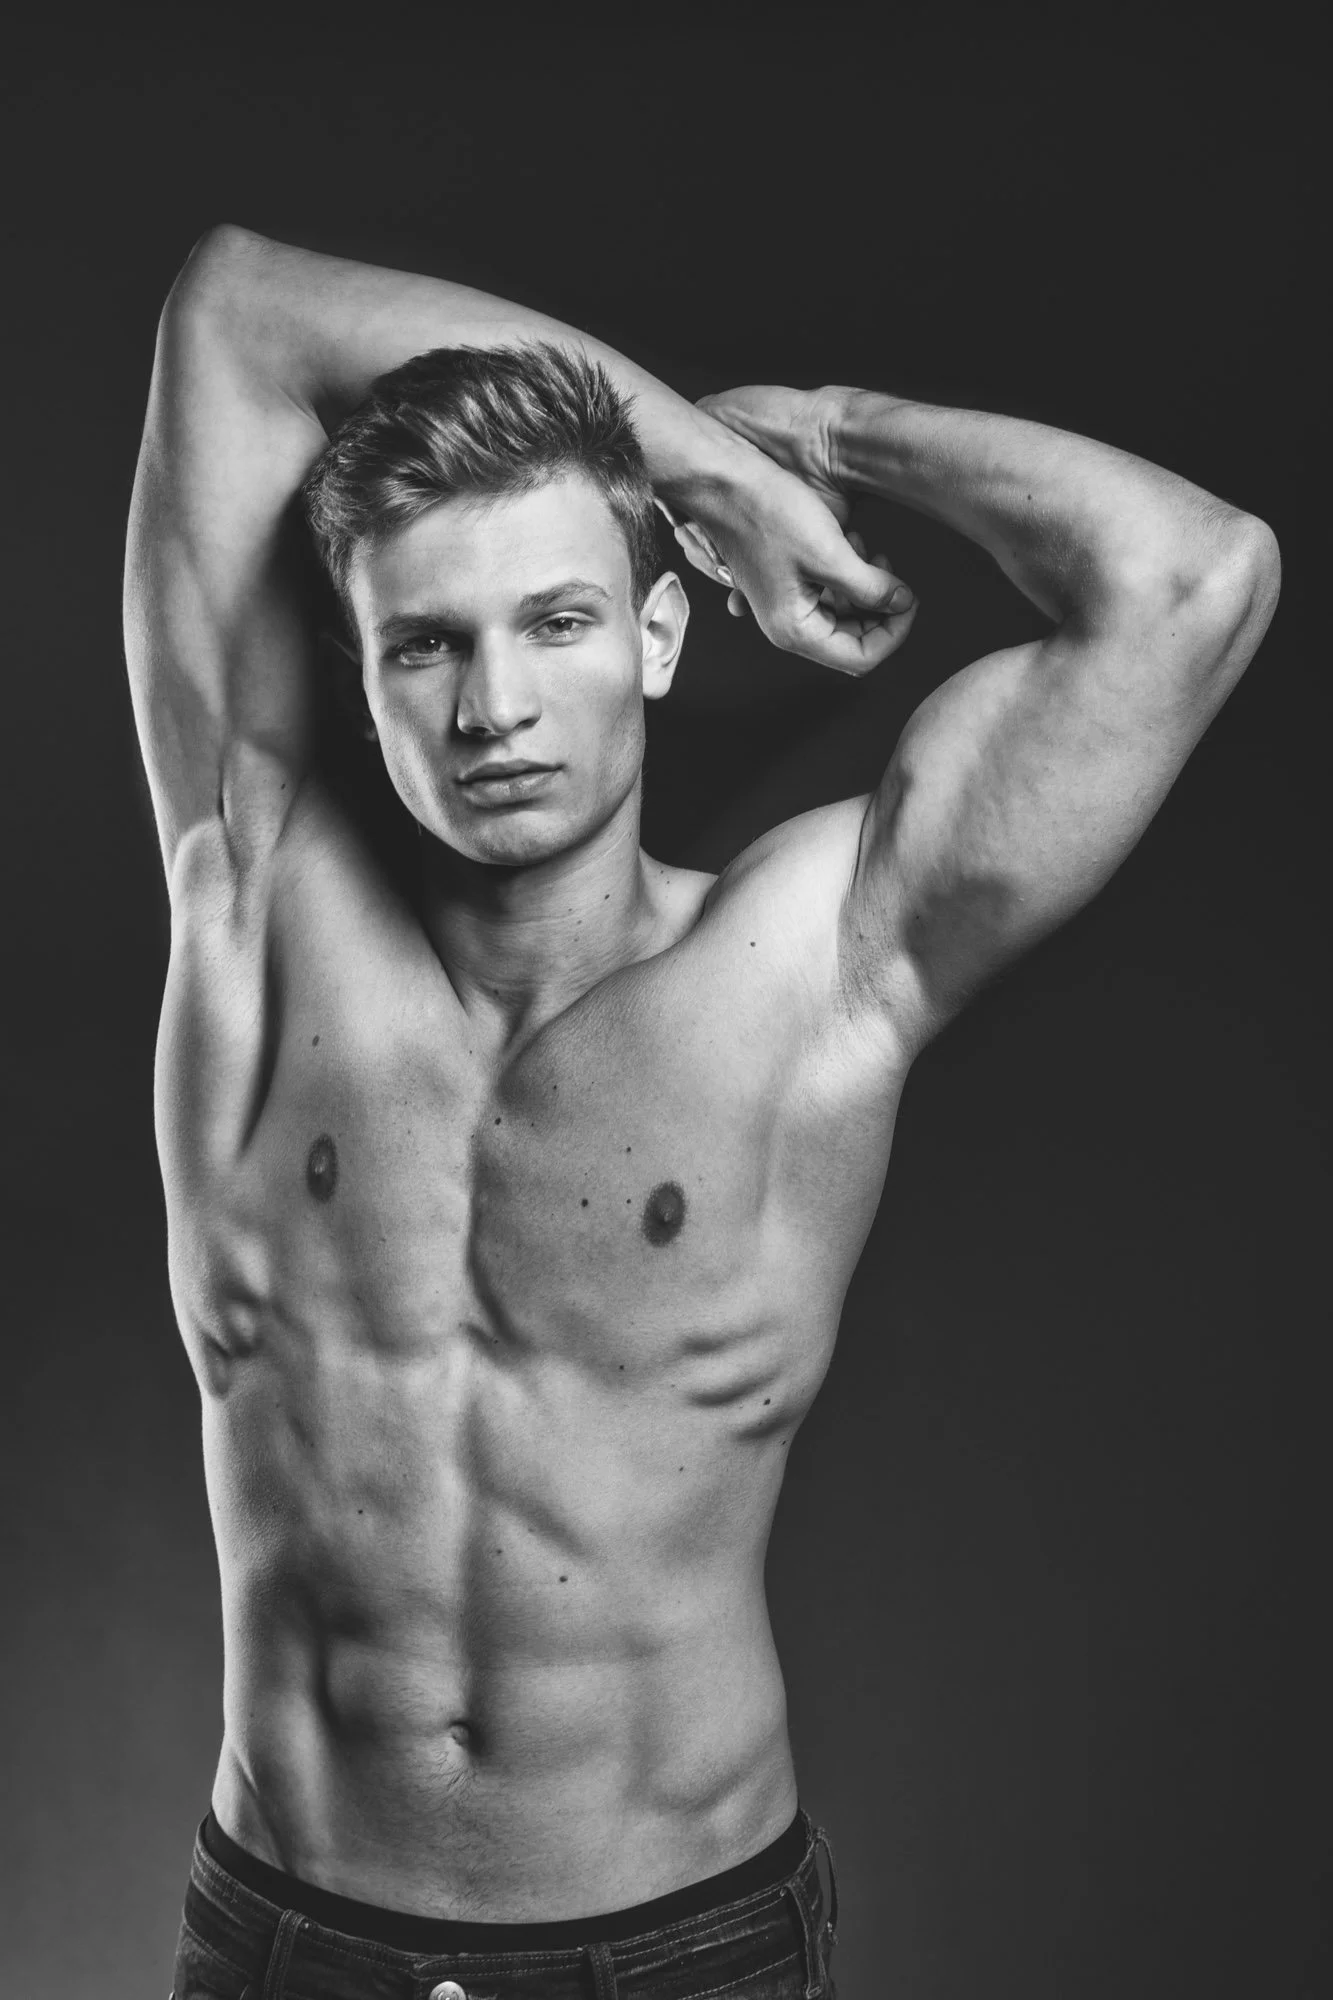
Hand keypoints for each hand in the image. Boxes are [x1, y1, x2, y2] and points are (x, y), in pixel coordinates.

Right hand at [667, 387, 915, 676]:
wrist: (724, 482)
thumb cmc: (768, 514)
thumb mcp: (830, 553)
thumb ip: (871, 587)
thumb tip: (902, 603)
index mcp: (795, 630)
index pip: (861, 657)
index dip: (894, 632)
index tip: (909, 599)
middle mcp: (788, 627)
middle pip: (853, 640)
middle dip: (881, 610)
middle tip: (892, 572)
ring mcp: (784, 606)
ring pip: (843, 616)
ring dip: (864, 590)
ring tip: (868, 550)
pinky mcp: (784, 584)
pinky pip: (826, 596)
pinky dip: (845, 578)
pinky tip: (849, 545)